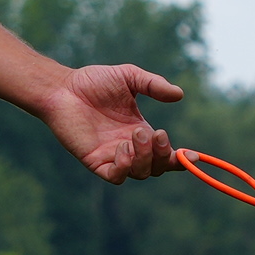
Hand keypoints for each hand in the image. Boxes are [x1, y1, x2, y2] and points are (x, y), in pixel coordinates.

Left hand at [44, 62, 185, 181]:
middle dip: (162, 155)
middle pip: (157, 167)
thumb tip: (179, 95)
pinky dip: (123, 168)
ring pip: (140, 173)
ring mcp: (112, 156)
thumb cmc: (93, 82)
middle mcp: (129, 148)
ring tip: (135, 133)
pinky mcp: (94, 161)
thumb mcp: (129, 77)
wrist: (62, 88)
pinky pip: (115, 176)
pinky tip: (121, 148)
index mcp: (140, 132)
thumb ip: (153, 85)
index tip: (192, 155)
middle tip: (154, 132)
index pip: (166, 154)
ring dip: (144, 157)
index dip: (181, 159)